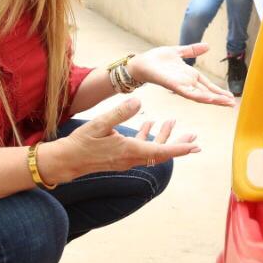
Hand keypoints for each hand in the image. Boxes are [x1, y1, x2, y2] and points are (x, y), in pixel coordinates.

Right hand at [38, 98, 198, 182]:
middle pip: (162, 153)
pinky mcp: (121, 157)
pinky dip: (148, 137)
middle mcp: (131, 158)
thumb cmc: (81, 143)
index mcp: (130, 151)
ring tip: (173, 123)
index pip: (160, 152)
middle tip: (195, 138)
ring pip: (152, 150)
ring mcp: (126, 159)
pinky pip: (140, 149)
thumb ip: (119, 113)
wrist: (67, 161)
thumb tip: (138, 101)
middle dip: (179, 145)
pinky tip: (149, 124)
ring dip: (163, 137)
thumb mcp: (99, 125)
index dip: (179, 148)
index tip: (194, 146)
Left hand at [127, 44, 234, 105]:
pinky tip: (208, 98)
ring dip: (213, 99)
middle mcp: (187, 83)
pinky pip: (188, 92)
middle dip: (220, 99)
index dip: (219, 92)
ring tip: (225, 103)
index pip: (208, 86)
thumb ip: (192, 50)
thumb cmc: (157, 59)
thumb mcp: (178, 52)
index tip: (230, 97)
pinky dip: (198, 96)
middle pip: (207, 93)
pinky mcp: (173, 85)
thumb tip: (207, 46)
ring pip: (200, 95)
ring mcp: (181, 85)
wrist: (141, 62)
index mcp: (190, 76)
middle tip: (233, 105)